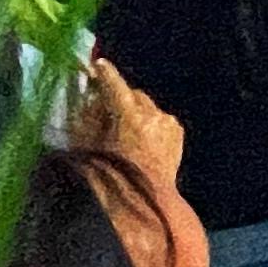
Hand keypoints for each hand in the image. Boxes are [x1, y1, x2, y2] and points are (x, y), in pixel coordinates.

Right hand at [69, 58, 184, 188]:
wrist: (146, 201)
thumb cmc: (113, 176)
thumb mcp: (92, 147)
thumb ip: (89, 120)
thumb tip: (91, 100)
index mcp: (131, 118)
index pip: (116, 87)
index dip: (106, 75)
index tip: (98, 64)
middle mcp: (154, 116)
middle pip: (133, 95)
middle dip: (119, 98)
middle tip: (105, 108)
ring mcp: (168, 124)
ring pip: (147, 106)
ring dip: (134, 111)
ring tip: (123, 131)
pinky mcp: (177, 132)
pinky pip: (159, 119)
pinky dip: (148, 123)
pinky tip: (140, 140)